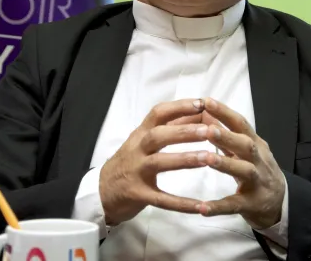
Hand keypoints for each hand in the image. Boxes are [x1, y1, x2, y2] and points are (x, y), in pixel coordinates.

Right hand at [99, 98, 210, 225]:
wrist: (101, 190)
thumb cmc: (129, 162)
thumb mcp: (142, 142)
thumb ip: (167, 129)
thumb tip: (196, 114)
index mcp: (140, 134)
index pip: (158, 113)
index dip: (179, 107)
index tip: (201, 104)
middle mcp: (137, 150)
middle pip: (158, 136)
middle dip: (183, 132)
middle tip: (208, 131)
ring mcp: (136, 172)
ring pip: (159, 162)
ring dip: (184, 159)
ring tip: (208, 158)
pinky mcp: (138, 195)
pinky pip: (161, 199)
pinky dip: (181, 203)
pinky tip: (201, 206)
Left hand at [197, 98, 285, 229]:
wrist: (281, 202)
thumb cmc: (257, 169)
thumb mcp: (246, 150)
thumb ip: (228, 134)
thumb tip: (205, 112)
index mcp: (254, 144)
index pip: (241, 124)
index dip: (225, 112)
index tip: (206, 101)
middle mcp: (258, 160)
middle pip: (245, 145)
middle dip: (227, 136)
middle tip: (207, 129)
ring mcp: (257, 182)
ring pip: (244, 171)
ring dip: (225, 164)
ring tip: (206, 158)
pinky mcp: (251, 204)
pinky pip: (234, 205)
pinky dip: (219, 207)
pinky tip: (202, 208)